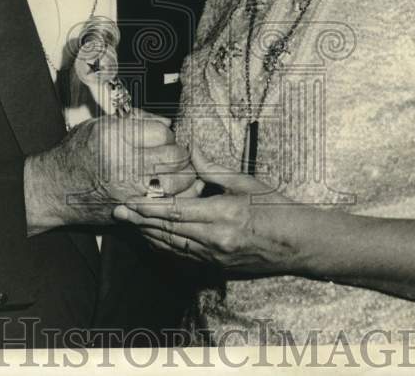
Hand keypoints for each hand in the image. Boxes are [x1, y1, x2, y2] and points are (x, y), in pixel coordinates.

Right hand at [71, 109, 195, 201]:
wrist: (55, 189)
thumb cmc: (77, 153)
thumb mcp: (101, 124)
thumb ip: (137, 120)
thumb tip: (168, 123)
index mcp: (115, 138)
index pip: (162, 132)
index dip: (168, 133)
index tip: (163, 136)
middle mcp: (123, 164)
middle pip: (175, 157)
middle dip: (180, 153)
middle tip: (174, 153)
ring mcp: (129, 190)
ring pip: (178, 182)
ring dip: (183, 175)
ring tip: (176, 170)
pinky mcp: (132, 210)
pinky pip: (169, 204)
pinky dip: (178, 196)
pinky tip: (173, 189)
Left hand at [112, 143, 297, 275]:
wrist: (297, 243)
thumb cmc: (275, 206)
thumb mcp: (245, 181)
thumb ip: (212, 168)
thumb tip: (190, 148)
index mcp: (222, 214)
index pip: (175, 211)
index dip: (148, 207)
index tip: (128, 200)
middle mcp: (215, 239)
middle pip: (167, 230)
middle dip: (140, 220)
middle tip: (117, 211)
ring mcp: (215, 256)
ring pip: (171, 246)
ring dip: (148, 234)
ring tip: (129, 223)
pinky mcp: (217, 266)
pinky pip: (183, 257)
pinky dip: (165, 247)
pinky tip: (153, 238)